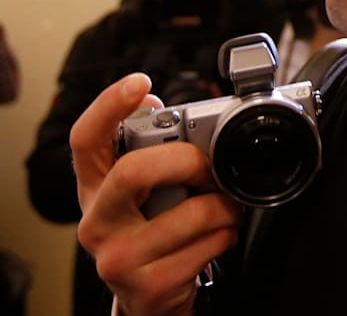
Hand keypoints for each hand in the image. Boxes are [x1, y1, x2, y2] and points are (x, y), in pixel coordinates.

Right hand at [72, 73, 241, 315]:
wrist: (151, 297)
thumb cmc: (154, 233)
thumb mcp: (144, 194)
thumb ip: (150, 152)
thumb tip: (156, 103)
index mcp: (94, 189)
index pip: (86, 140)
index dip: (109, 107)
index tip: (140, 83)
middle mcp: (97, 222)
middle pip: (134, 170)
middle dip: (187, 160)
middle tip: (209, 168)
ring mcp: (118, 257)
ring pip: (189, 213)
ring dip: (224, 208)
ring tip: (227, 209)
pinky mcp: (148, 285)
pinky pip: (208, 245)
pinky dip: (228, 235)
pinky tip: (220, 237)